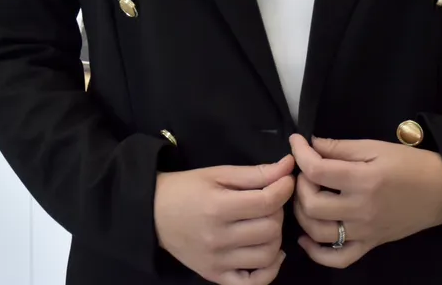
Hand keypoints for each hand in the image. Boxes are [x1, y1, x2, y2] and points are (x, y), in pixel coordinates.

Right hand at [153, 154, 295, 283]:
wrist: (153, 214)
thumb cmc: (186, 188)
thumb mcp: (217, 173)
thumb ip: (255, 173)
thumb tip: (288, 167)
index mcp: (217, 207)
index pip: (266, 202)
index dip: (284, 189)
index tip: (285, 181)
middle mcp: (218, 238)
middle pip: (270, 229)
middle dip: (278, 212)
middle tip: (269, 202)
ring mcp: (217, 261)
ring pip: (267, 255)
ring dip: (276, 238)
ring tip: (266, 225)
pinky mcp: (215, 276)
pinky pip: (254, 283)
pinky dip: (270, 270)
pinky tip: (270, 254)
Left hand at [287, 133, 441, 268]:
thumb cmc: (410, 164)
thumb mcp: (376, 147)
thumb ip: (341, 147)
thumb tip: (311, 145)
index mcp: (363, 180)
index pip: (317, 171)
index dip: (300, 153)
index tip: (296, 142)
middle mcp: (361, 210)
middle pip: (311, 204)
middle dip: (299, 185)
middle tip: (306, 171)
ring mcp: (365, 232)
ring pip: (318, 232)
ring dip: (302, 214)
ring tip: (306, 196)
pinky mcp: (370, 245)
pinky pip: (339, 258)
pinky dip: (316, 253)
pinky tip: (306, 237)